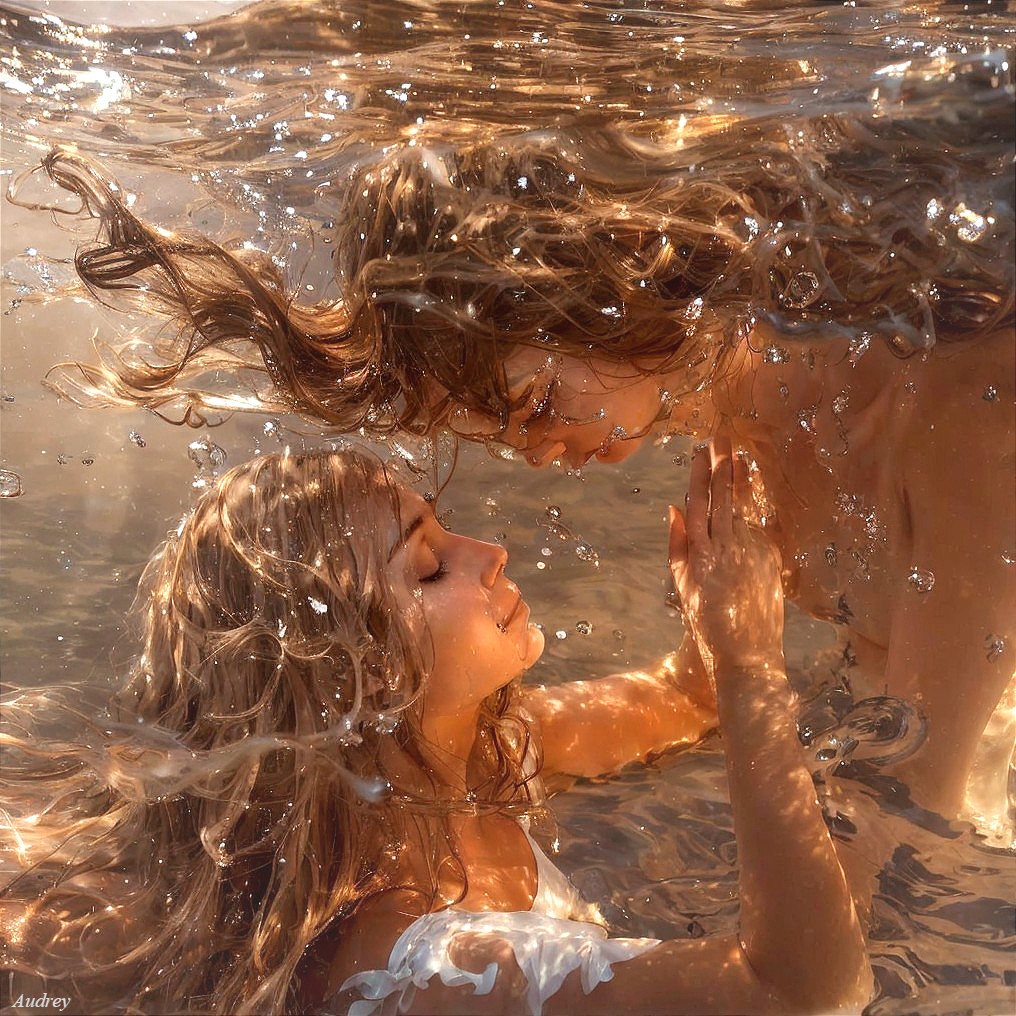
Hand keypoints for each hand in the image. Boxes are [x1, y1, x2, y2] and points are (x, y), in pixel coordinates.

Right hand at [668, 438, 784, 671]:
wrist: (747, 653)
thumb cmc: (707, 623)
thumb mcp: (682, 585)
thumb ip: (677, 545)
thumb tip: (674, 508)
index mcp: (700, 554)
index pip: (698, 504)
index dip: (698, 475)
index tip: (699, 452)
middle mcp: (726, 547)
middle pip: (723, 496)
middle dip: (721, 464)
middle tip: (722, 437)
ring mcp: (751, 551)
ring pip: (743, 504)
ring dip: (741, 476)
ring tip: (739, 453)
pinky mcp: (770, 558)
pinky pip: (759, 523)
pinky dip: (755, 502)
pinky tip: (753, 485)